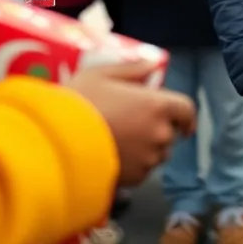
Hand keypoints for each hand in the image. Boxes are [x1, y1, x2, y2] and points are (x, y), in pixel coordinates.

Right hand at [69, 61, 196, 186]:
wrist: (56, 143)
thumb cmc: (79, 103)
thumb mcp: (101, 75)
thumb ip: (132, 69)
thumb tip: (152, 65)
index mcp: (157, 105)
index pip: (186, 111)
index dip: (186, 116)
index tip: (184, 122)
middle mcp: (160, 133)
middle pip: (169, 134)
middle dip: (157, 130)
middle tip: (131, 126)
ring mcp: (148, 158)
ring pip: (156, 154)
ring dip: (146, 149)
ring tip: (119, 143)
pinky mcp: (135, 179)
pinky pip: (141, 171)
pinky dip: (133, 166)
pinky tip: (111, 156)